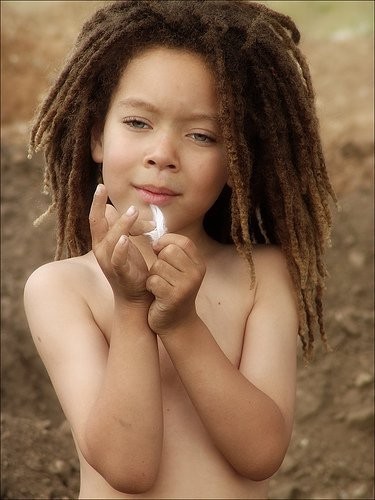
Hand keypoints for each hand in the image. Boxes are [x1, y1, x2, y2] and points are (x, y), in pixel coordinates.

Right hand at [89, 184, 153, 305]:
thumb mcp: (126, 243)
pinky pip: (117, 259)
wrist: (136, 296)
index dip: (97, 202)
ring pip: (110, 238)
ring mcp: (109, 262)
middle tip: (102, 187)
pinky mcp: (119, 272)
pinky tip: (125, 239)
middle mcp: (101, 250)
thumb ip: (122, 227)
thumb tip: (114, 209)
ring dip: (122, 224)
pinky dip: (120, 249)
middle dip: (97, 205)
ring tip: (133, 212)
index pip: (96, 218)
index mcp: (102, 241)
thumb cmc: (131, 267)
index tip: (101, 185)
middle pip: (96, 223)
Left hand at [146, 234, 205, 334]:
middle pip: (169, 251)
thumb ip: (174, 254)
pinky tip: (155, 294)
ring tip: (159, 285)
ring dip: (153, 275)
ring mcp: (186, 286)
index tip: (157, 249)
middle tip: (161, 273)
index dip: (166, 241)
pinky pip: (153, 280)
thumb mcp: (181, 271)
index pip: (183, 242)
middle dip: (158, 260)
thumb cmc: (174, 292)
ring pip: (158, 266)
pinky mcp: (173, 297)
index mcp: (199, 265)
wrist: (177, 323)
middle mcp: (196, 274)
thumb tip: (156, 238)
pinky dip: (149, 286)